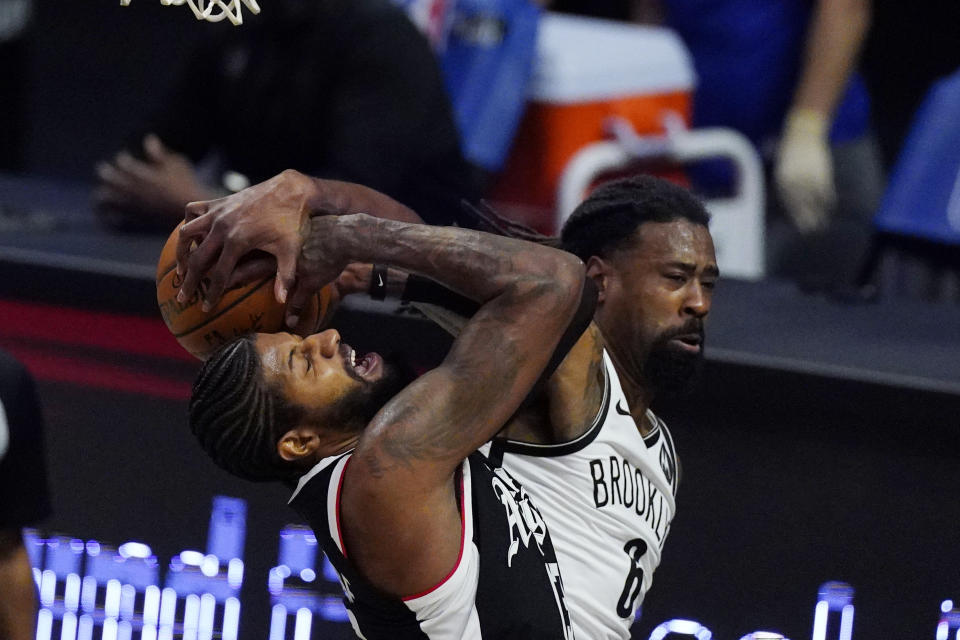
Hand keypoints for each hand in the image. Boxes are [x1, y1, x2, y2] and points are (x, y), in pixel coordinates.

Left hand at [94, 134, 212, 226]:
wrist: (193, 214)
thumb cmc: (187, 187)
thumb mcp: (178, 165)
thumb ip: (160, 154)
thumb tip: (149, 139)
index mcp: (143, 174)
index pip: (123, 162)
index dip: (122, 159)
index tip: (123, 158)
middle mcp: (134, 189)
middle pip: (108, 177)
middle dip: (106, 172)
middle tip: (104, 171)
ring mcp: (133, 205)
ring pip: (104, 198)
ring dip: (102, 194)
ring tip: (101, 194)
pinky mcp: (135, 219)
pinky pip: (114, 218)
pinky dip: (108, 216)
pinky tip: (109, 215)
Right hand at [176, 169, 320, 310]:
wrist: (290, 191)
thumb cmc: (292, 223)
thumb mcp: (290, 251)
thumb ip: (284, 276)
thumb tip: (282, 301)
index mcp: (238, 241)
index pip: (219, 275)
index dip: (212, 293)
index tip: (206, 308)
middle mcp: (222, 226)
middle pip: (198, 259)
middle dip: (189, 281)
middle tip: (183, 297)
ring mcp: (218, 212)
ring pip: (186, 233)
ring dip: (181, 252)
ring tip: (182, 269)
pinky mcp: (218, 201)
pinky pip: (192, 210)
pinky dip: (189, 223)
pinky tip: (193, 235)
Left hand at [774, 109, 835, 233]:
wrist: (803, 133)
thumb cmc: (792, 152)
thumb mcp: (783, 169)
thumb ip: (787, 184)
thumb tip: (793, 201)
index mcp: (783, 180)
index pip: (789, 203)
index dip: (796, 215)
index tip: (800, 226)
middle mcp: (794, 182)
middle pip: (801, 205)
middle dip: (806, 219)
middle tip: (811, 230)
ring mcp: (809, 178)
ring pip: (815, 201)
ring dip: (819, 213)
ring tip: (823, 223)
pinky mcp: (821, 173)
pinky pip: (825, 191)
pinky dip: (828, 200)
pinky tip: (831, 207)